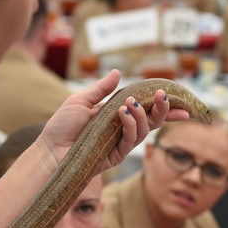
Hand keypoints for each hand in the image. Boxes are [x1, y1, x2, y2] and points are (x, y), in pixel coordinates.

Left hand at [36, 70, 184, 174]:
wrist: (49, 149)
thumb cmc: (62, 126)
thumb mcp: (81, 100)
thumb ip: (101, 88)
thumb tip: (117, 72)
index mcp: (117, 116)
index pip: (146, 110)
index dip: (163, 106)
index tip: (178, 99)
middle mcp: (122, 130)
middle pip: (152, 121)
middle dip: (163, 110)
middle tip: (163, 96)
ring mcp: (120, 143)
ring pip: (143, 130)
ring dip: (141, 114)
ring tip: (130, 103)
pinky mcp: (116, 155)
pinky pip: (130, 140)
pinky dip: (130, 125)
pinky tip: (124, 113)